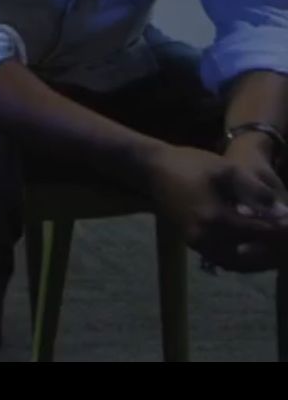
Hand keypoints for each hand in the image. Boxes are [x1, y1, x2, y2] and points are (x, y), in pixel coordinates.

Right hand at [147, 144, 287, 271]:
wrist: (154, 169)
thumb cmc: (191, 165)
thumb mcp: (227, 170)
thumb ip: (256, 191)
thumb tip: (282, 212)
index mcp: (216, 220)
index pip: (261, 233)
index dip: (284, 231)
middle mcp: (207, 239)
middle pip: (252, 257)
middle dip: (275, 252)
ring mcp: (199, 244)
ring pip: (240, 264)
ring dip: (262, 260)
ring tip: (279, 250)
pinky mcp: (195, 245)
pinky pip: (227, 261)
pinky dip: (246, 260)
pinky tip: (257, 250)